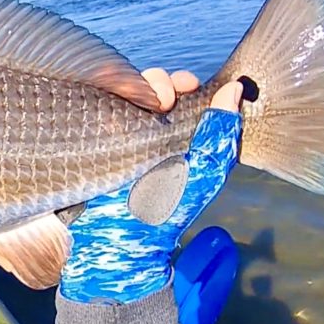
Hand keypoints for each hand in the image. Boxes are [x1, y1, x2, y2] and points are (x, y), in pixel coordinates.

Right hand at [59, 71, 242, 304]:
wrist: (118, 240)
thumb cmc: (166, 211)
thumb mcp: (204, 171)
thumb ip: (221, 133)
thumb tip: (235, 88)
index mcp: (176, 138)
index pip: (178, 96)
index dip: (183, 84)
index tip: (188, 85)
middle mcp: (144, 133)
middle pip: (149, 88)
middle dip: (159, 82)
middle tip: (163, 97)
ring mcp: (114, 135)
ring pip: (121, 92)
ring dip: (133, 87)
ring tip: (142, 101)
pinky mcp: (88, 139)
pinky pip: (95, 105)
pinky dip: (102, 93)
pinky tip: (112, 97)